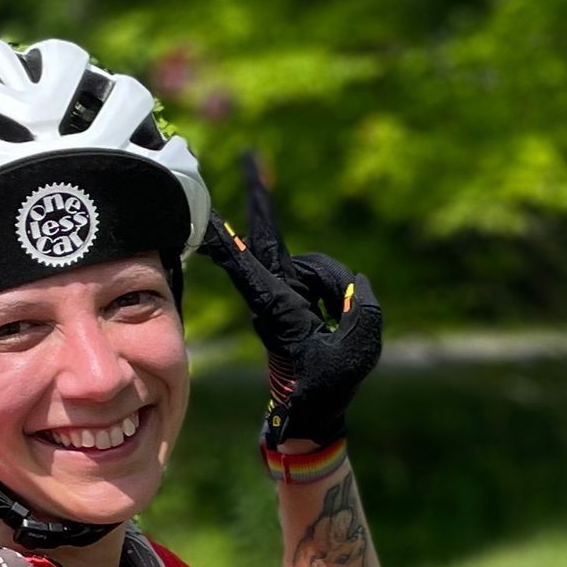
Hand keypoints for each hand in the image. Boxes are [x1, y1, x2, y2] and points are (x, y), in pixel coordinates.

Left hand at [203, 153, 381, 448]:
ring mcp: (285, 292)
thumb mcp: (359, 349)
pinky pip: (324, 278)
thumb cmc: (328, 385)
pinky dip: (337, 294)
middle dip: (259, 199)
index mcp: (277, 308)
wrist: (313, 409)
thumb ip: (364, 308)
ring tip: (339, 321)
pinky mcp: (297, 294)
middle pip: (269, 239)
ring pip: (316, 267)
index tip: (203, 216)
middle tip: (249, 157)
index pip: (248, 266)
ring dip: (335, 287)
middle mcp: (275, 293)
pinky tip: (337, 317)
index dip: (228, 241)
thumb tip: (354, 286)